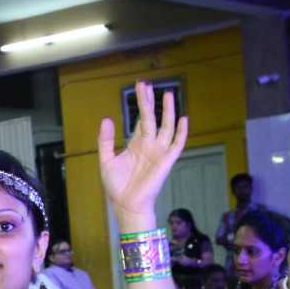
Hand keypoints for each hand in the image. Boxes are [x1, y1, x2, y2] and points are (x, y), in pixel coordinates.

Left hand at [98, 82, 188, 222]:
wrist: (126, 204)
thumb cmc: (117, 186)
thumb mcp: (106, 159)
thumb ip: (106, 140)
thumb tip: (107, 118)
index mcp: (136, 144)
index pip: (141, 119)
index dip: (141, 103)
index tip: (141, 86)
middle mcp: (149, 145)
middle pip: (152, 118)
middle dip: (150, 101)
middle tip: (148, 84)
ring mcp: (158, 152)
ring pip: (166, 127)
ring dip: (168, 111)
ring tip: (168, 94)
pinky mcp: (165, 162)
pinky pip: (176, 145)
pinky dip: (181, 132)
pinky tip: (183, 119)